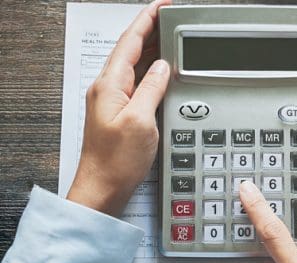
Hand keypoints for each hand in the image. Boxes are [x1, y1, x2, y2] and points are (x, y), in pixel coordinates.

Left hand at [67, 0, 171, 215]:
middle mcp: (108, 88)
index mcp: (110, 85)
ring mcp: (113, 100)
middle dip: (152, 30)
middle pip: (131, 49)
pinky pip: (136, 81)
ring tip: (171, 38)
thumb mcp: (141, 121)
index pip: (130, 41)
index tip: (163, 6)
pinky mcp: (120, 112)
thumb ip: (152, 88)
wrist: (102, 188)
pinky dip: (150, 70)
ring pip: (134, 64)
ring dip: (152, 49)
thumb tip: (163, 67)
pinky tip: (162, 70)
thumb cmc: (116, 162)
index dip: (147, 20)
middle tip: (172, 19)